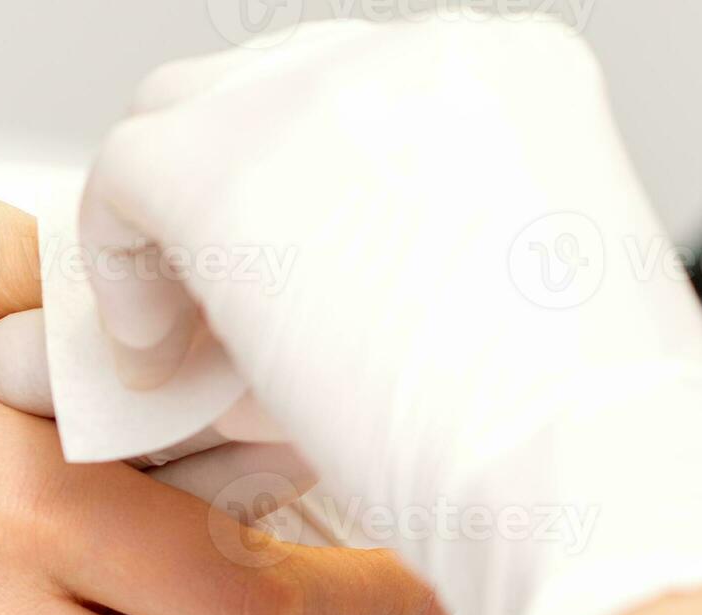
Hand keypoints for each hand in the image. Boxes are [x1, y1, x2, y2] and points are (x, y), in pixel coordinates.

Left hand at [73, 19, 701, 614]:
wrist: (581, 475)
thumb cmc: (575, 435)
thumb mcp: (518, 298)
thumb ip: (416, 254)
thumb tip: (308, 293)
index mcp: (513, 71)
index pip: (359, 102)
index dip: (306, 197)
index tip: (295, 286)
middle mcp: (419, 52)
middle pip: (267, 96)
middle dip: (240, 204)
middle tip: (230, 322)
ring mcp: (314, 92)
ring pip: (184, 126)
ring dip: (178, 236)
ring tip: (195, 350)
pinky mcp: (217, 162)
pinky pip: (121, 185)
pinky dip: (125, 275)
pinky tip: (164, 361)